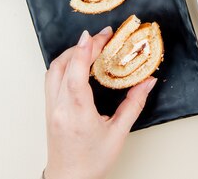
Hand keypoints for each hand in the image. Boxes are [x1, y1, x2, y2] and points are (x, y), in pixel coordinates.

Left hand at [44, 28, 156, 178]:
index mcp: (77, 113)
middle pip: (63, 66)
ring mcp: (51, 108)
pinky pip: (51, 79)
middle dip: (82, 46)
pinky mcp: (49, 109)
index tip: (95, 36)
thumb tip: (148, 82)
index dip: (84, 51)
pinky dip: (64, 65)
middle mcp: (59, 108)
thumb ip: (134, 104)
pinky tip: (77, 63)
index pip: (76, 74)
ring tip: (89, 46)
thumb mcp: (119, 133)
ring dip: (71, 53)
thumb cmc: (92, 162)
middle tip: (102, 37)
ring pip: (53, 71)